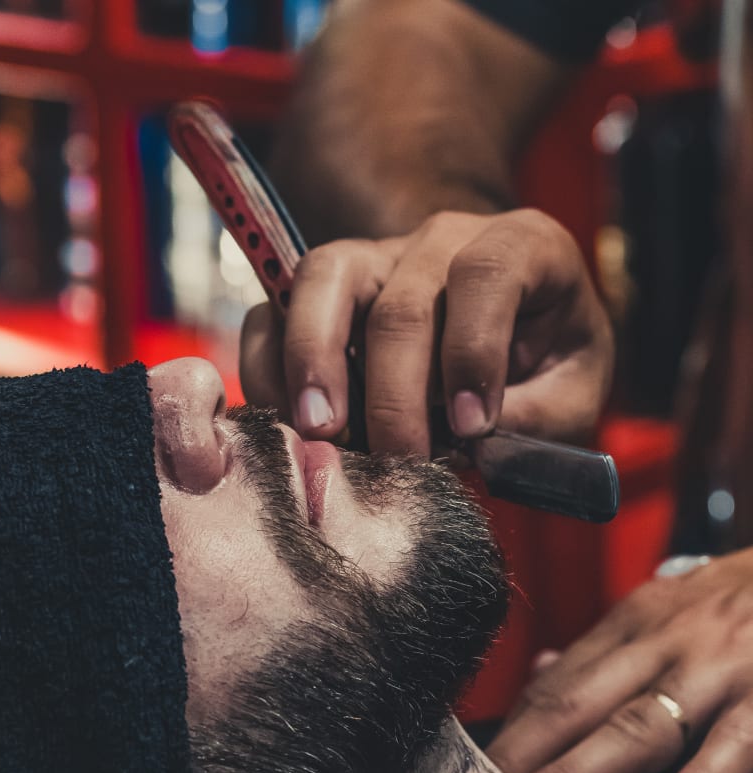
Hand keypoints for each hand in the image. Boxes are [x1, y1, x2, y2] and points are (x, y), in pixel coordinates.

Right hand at [240, 210, 613, 455]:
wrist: (512, 335)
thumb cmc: (549, 362)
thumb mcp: (574, 391)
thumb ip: (539, 415)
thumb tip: (470, 442)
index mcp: (523, 246)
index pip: (486, 274)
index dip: (473, 352)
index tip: (471, 428)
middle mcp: (443, 239)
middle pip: (402, 302)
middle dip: (393, 393)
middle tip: (396, 460)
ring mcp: (377, 257)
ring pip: (324, 280)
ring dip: (313, 359)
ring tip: (318, 429)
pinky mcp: (326, 291)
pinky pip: (277, 306)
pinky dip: (271, 362)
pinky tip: (286, 418)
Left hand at [486, 548, 752, 772]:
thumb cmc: (736, 599)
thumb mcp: (666, 605)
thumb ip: (606, 645)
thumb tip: (540, 672)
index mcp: (632, 622)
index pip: (556, 684)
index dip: (513, 731)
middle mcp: (663, 642)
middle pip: (578, 703)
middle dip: (525, 754)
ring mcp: (716, 668)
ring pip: (639, 726)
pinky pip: (733, 747)